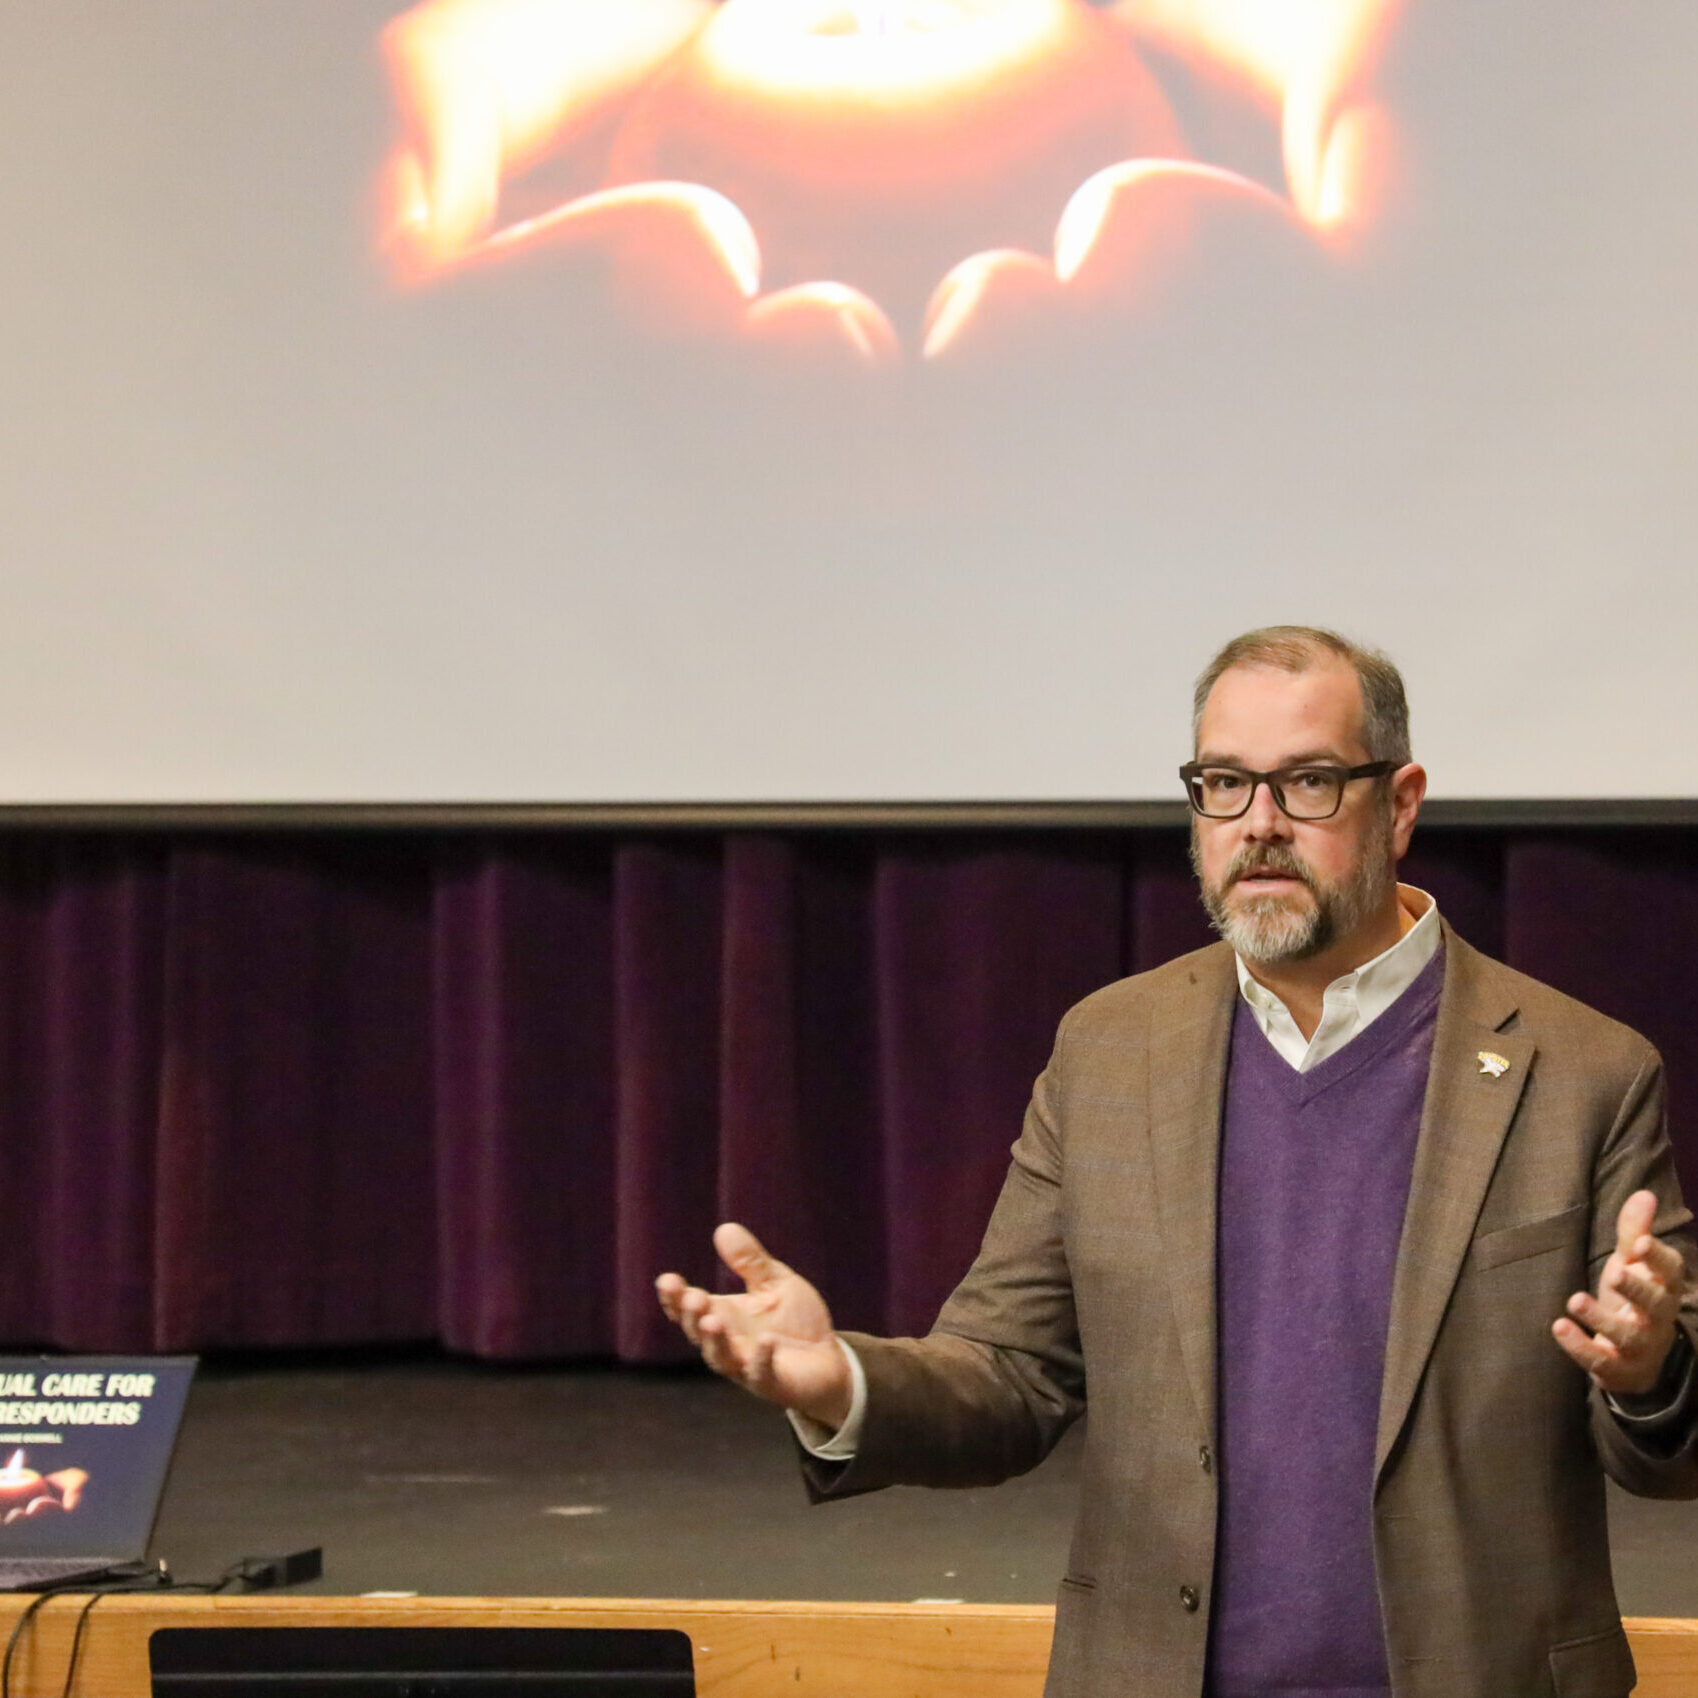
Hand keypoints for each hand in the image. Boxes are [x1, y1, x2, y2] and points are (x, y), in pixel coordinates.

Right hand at [655, 1224, 851, 1428]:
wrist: (830, 1357)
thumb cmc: (795, 1320)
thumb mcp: (774, 1283)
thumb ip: (750, 1261)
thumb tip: (724, 1228)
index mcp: (724, 1316)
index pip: (688, 1309)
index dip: (674, 1298)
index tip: (666, 1281)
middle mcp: (729, 1343)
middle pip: (699, 1333)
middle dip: (693, 1316)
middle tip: (693, 1298)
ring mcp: (747, 1366)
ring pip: (721, 1359)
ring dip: (715, 1341)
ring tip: (712, 1321)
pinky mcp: (772, 1383)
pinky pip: (762, 1374)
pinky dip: (762, 1359)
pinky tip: (767, 1341)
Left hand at [1552, 1190, 1690, 1396]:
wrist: (1637, 1360)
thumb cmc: (1633, 1299)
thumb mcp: (1633, 1265)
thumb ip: (1635, 1232)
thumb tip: (1645, 1193)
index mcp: (1664, 1288)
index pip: (1670, 1271)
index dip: (1657, 1257)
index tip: (1639, 1243)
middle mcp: (1657, 1318)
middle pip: (1654, 1304)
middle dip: (1636, 1288)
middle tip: (1615, 1271)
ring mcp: (1639, 1347)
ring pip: (1627, 1335)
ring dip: (1601, 1319)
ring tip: (1574, 1300)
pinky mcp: (1617, 1368)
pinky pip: (1601, 1361)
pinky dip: (1579, 1346)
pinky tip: (1559, 1327)